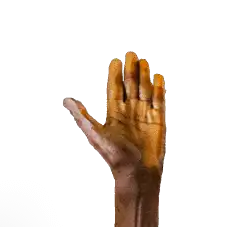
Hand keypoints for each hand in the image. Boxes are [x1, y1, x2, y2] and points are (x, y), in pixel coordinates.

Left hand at [65, 51, 166, 183]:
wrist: (136, 172)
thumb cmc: (115, 156)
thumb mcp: (96, 133)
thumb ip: (83, 115)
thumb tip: (67, 99)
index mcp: (115, 113)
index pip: (115, 88)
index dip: (115, 75)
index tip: (115, 61)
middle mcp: (130, 111)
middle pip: (130, 85)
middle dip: (130, 70)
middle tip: (131, 54)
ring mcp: (144, 114)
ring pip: (144, 89)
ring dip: (144, 76)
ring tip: (142, 61)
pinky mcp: (158, 120)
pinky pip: (159, 100)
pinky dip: (159, 88)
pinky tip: (158, 76)